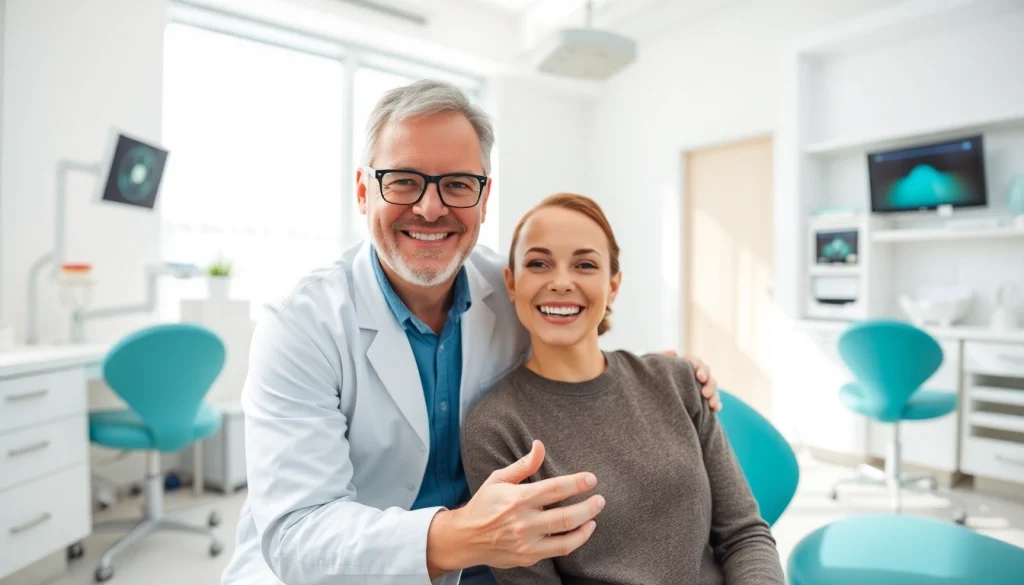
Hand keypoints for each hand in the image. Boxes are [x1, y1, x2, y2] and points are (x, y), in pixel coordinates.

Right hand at [431, 441, 602, 573]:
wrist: (465, 538)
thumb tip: (540, 445)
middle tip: (600, 499)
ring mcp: (527, 542)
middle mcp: (524, 522)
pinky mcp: (529, 556)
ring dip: (586, 526)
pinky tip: (583, 530)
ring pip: (566, 537)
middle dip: (588, 507)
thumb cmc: (484, 504)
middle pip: (565, 516)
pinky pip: (559, 549)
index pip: (554, 489)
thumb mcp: (499, 479)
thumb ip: (524, 465)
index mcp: (518, 499)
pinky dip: (575, 540)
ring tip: (595, 515)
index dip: (576, 483)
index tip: (591, 479)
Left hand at [659, 350, 720, 411]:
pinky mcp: (704, 400)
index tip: (698, 377)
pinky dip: (716, 404)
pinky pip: (714, 401)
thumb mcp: (656, 367)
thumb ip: (662, 358)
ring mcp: (702, 386)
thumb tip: (673, 352)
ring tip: (709, 401)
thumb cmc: (657, 377)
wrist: (654, 396)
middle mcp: (696, 374)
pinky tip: (715, 408)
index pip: (695, 361)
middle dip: (708, 382)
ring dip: (713, 393)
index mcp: (686, 365)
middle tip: (704, 392)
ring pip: (712, 386)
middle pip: (707, 373)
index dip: (698, 366)